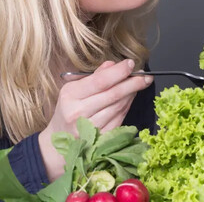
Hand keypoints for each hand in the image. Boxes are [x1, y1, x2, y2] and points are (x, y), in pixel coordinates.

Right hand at [38, 59, 152, 180]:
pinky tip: (131, 98)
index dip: (119, 72)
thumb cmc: (69, 109)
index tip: (131, 64)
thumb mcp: (74, 89)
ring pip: (119, 107)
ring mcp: (89, 128)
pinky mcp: (99, 138)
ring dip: (132, 94)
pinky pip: (119, 118)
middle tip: (146, 76)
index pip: (100, 81)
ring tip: (140, 84)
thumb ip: (95, 76)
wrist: (58, 140)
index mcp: (70, 95)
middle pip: (113, 94)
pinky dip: (128, 106)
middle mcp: (78, 112)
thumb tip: (114, 65)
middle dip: (133, 83)